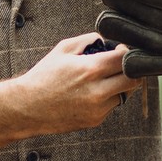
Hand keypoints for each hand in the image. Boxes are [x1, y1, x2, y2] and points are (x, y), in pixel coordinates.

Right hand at [13, 32, 140, 134]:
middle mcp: (98, 91)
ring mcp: (98, 109)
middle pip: (134, 80)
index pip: (126, 60)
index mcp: (90, 69)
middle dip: (132, 70)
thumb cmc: (44, 76)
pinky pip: (111, 106)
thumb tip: (107, 40)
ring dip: (119, 85)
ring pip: (124, 94)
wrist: (27, 107)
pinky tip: (89, 93)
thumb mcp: (63, 49)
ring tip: (102, 79)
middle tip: (122, 65)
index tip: (121, 50)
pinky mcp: (95, 120)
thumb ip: (88, 39)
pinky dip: (107, 98)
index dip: (127, 52)